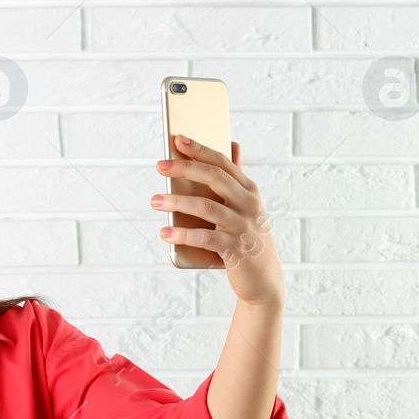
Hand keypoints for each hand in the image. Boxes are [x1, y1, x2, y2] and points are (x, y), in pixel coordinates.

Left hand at [154, 135, 284, 305]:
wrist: (263, 279)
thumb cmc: (247, 237)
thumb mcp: (245, 206)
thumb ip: (236, 177)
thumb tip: (233, 145)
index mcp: (248, 190)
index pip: (223, 162)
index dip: (200, 149)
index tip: (178, 139)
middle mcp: (248, 205)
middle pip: (215, 178)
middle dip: (186, 168)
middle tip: (160, 166)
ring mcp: (243, 227)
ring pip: (207, 207)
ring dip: (178, 202)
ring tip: (155, 201)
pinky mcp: (235, 250)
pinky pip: (205, 238)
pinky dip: (183, 234)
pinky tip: (165, 232)